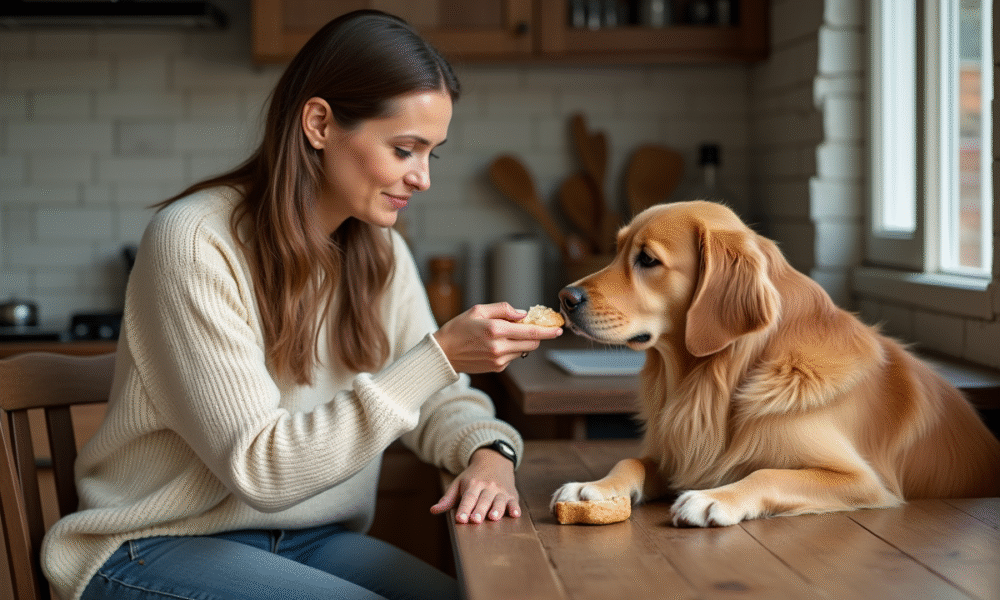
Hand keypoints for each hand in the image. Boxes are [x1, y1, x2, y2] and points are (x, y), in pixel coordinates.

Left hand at [430, 448, 520, 523]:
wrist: (494, 460)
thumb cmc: (473, 477)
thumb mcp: (458, 483)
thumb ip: (448, 499)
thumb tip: (433, 510)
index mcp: (473, 485)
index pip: (468, 498)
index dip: (464, 509)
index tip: (460, 519)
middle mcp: (488, 487)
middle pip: (483, 500)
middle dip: (479, 510)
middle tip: (475, 520)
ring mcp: (500, 491)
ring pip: (499, 501)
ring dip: (497, 509)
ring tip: (493, 518)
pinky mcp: (511, 494)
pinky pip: (514, 502)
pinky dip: (515, 508)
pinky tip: (515, 514)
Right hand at [433, 303, 561, 373]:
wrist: (444, 354)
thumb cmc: (459, 329)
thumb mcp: (478, 310)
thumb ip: (503, 309)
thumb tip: (523, 314)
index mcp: (496, 330)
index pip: (530, 332)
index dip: (548, 331)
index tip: (559, 329)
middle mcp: (499, 347)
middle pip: (532, 343)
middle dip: (537, 335)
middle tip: (533, 326)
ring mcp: (499, 360)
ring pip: (524, 350)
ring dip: (523, 341)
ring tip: (506, 333)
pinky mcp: (497, 368)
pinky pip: (513, 356)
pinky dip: (512, 348)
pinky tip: (496, 344)